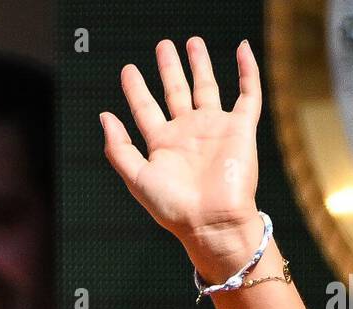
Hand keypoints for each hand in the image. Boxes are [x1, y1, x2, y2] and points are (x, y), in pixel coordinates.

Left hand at [100, 37, 262, 268]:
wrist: (212, 221)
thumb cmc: (174, 207)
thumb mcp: (137, 178)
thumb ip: (119, 148)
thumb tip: (104, 116)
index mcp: (162, 145)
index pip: (145, 109)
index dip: (136, 89)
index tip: (128, 70)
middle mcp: (187, 133)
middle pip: (176, 92)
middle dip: (169, 69)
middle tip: (163, 46)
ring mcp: (214, 129)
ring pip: (207, 87)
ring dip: (200, 64)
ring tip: (192, 42)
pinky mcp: (240, 129)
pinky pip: (248, 94)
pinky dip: (247, 71)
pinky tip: (242, 49)